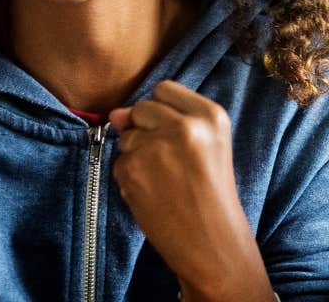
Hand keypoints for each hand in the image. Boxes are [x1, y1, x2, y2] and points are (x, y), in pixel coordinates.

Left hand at [109, 82, 268, 301]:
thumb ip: (167, 121)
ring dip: (136, 155)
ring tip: (163, 179)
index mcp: (211, 115)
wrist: (211, 240)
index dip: (162, 111)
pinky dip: (129, 177)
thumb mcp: (208, 146)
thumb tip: (116, 114)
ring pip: (126, 136)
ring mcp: (156, 147)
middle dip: (146, 130)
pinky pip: (118, 162)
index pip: (165, 88)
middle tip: (168, 161)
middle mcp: (184, 125)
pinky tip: (152, 193)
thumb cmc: (211, 193)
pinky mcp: (133, 169)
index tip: (172, 133)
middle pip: (142, 108)